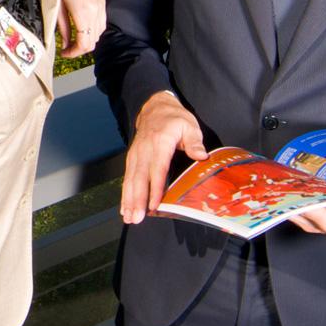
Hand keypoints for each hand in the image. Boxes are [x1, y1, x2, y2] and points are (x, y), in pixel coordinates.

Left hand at [47, 0, 105, 57]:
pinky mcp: (102, 1)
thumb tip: (65, 43)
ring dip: (88, 39)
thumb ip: (63, 26)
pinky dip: (93, 29)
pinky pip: (102, 22)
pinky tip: (83, 27)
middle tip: (67, 47)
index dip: (74, 52)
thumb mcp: (57, 5)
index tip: (65, 53)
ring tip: (74, 38)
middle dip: (80, 47)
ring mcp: (101, 5)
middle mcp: (95, 10)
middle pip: (93, 40)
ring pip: (99, 33)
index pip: (84, 43)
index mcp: (83, 12)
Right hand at [119, 91, 206, 223]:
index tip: (154, 205)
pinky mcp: (132, 159)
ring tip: (128, 217)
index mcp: (160, 142)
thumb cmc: (174, 118)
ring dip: (129, 200)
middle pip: (140, 178)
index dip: (155, 188)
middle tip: (136, 218)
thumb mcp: (189, 125)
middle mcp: (144, 150)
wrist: (153, 107)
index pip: (157, 168)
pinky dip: (125, 194)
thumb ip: (194, 142)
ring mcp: (136, 155)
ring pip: (130, 180)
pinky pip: (127, 178)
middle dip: (137, 199)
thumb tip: (201, 156)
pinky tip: (124, 208)